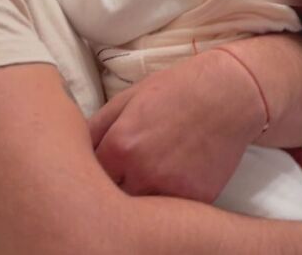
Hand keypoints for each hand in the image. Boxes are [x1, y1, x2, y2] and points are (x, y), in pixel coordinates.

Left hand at [87, 49, 264, 201]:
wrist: (228, 94)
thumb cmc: (175, 90)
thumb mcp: (127, 98)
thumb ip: (97, 128)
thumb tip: (73, 148)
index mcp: (119, 147)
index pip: (88, 176)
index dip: (89, 173)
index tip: (93, 170)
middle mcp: (143, 173)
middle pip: (111, 197)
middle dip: (110, 189)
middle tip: (117, 177)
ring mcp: (171, 190)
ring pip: (141, 207)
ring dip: (137, 197)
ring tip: (146, 175)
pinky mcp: (197, 199)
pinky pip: (172, 210)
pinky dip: (167, 201)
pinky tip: (171, 177)